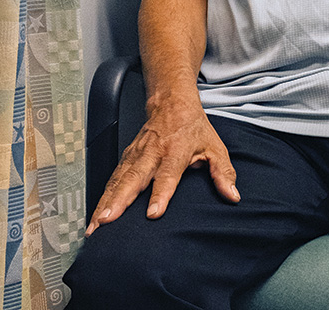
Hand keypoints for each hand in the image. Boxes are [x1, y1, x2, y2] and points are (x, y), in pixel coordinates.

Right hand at [86, 104, 238, 235]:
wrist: (171, 101)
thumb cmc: (193, 127)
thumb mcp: (215, 147)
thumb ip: (223, 172)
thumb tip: (232, 195)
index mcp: (175, 151)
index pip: (167, 175)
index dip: (161, 194)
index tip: (153, 214)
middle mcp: (152, 153)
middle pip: (134, 179)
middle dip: (119, 202)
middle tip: (107, 222)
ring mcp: (136, 155)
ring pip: (118, 181)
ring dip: (105, 203)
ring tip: (95, 226)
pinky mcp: (126, 157)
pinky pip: (112, 179)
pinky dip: (102, 198)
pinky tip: (96, 216)